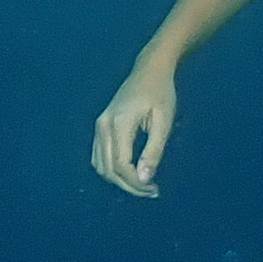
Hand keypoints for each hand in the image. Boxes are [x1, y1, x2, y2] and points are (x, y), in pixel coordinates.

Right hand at [92, 61, 178, 196]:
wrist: (150, 70)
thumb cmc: (161, 93)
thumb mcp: (163, 122)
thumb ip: (154, 151)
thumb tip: (144, 179)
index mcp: (119, 124)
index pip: (121, 165)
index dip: (135, 183)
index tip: (154, 190)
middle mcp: (103, 126)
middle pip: (108, 169)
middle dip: (128, 185)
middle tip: (151, 191)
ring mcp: (99, 126)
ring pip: (101, 166)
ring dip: (119, 180)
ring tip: (143, 184)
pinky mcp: (101, 127)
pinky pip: (100, 156)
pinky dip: (112, 170)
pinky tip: (132, 173)